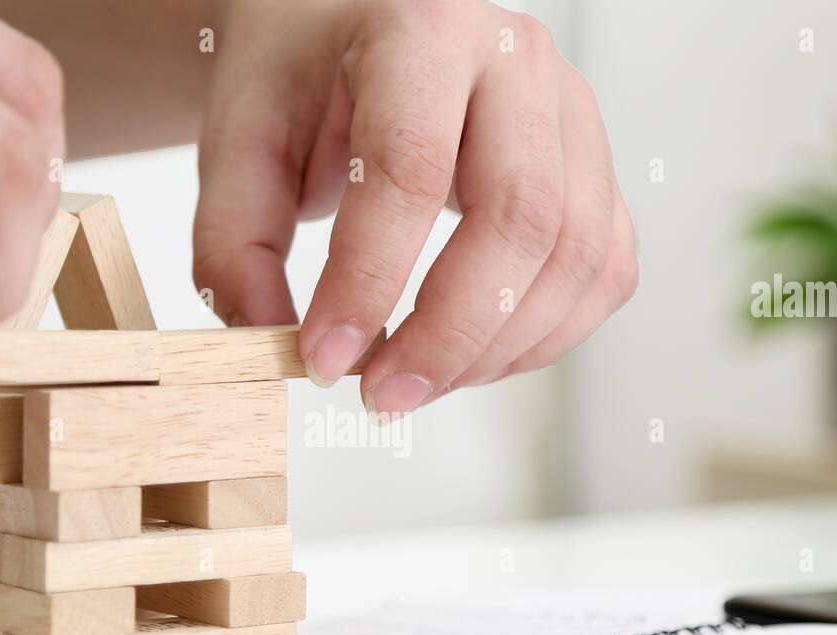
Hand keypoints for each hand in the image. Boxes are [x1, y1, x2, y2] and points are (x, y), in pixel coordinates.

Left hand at [193, 0, 636, 417]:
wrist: (352, 31)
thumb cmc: (303, 76)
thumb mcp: (240, 140)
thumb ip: (234, 243)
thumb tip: (268, 342)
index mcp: (422, 29)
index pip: (412, 169)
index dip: (368, 282)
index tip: (322, 359)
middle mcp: (518, 60)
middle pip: (521, 218)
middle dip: (450, 334)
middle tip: (381, 395)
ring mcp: (573, 114)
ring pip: (576, 256)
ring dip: (498, 348)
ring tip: (417, 382)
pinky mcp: (595, 169)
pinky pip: (602, 272)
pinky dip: (545, 337)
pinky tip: (474, 359)